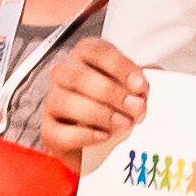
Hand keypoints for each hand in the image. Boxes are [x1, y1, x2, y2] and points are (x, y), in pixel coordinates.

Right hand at [28, 38, 146, 159]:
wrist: (101, 144)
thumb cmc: (116, 107)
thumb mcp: (132, 89)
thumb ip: (140, 85)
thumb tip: (147, 88)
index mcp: (85, 56)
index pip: (97, 51)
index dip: (120, 67)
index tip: (140, 85)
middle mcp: (64, 74)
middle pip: (80, 77)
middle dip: (111, 93)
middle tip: (135, 107)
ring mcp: (53, 101)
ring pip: (67, 102)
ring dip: (100, 114)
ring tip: (124, 124)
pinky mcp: (49, 131)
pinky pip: (60, 132)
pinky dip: (86, 136)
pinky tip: (104, 136)